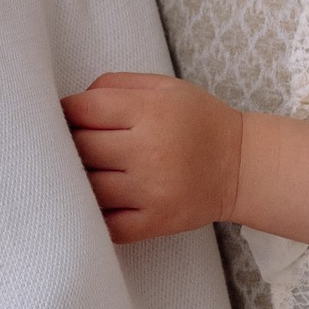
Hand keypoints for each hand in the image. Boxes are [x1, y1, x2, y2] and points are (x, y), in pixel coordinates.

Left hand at [63, 73, 240, 241]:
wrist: (242, 167)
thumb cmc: (198, 122)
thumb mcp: (164, 87)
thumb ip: (116, 84)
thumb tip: (72, 104)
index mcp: (151, 111)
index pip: (84, 110)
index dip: (66, 112)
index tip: (69, 117)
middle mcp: (149, 151)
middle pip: (80, 149)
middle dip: (69, 145)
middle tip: (74, 145)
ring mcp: (151, 191)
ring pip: (88, 188)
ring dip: (80, 180)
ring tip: (88, 171)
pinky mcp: (155, 222)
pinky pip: (107, 224)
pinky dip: (96, 216)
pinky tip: (99, 202)